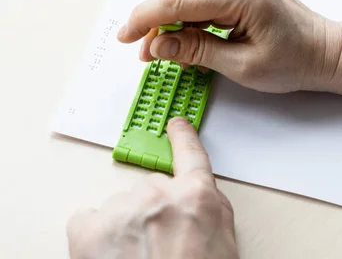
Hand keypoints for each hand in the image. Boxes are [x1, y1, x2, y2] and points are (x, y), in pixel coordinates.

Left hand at [66, 118, 237, 258]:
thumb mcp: (225, 244)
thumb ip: (212, 208)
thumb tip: (200, 194)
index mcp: (196, 198)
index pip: (191, 155)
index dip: (183, 137)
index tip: (175, 125)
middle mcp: (158, 196)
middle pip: (152, 189)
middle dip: (154, 211)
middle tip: (160, 244)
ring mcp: (121, 210)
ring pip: (122, 206)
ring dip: (127, 226)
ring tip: (135, 257)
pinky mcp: (88, 229)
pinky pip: (89, 217)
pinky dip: (96, 233)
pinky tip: (109, 254)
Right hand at [117, 0, 341, 92]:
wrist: (327, 52)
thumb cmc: (295, 63)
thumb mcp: (243, 67)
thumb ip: (198, 52)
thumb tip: (157, 46)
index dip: (147, 17)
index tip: (126, 36)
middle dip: (158, 22)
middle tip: (143, 52)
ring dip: (173, 20)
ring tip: (162, 51)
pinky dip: (192, 17)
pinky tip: (185, 38)